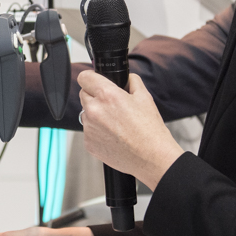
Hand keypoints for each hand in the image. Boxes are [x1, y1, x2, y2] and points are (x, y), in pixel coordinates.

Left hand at [78, 71, 183, 189]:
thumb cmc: (149, 130)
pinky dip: (97, 132)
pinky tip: (113, 136)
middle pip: (83, 94)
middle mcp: (94, 110)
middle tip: (112, 105)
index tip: (94, 81)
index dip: (91, 78)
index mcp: (107, 95)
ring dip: (95, 115)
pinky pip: (89, 131)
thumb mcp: (145, 97)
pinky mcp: (88, 143)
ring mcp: (89, 128)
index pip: (84, 77)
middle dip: (95, 96)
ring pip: (85, 114)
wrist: (151, 158)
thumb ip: (132, 81)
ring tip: (115, 123)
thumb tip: (125, 77)